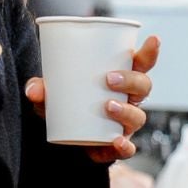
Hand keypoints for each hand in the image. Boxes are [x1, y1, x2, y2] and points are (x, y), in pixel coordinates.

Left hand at [24, 34, 160, 162]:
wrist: (63, 137)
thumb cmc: (66, 102)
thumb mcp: (52, 91)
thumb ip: (41, 87)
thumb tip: (34, 89)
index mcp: (121, 78)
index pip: (141, 63)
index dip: (150, 52)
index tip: (153, 39)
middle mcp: (129, 100)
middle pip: (144, 87)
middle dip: (131, 81)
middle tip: (109, 78)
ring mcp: (126, 123)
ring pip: (138, 116)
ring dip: (126, 111)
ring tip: (108, 106)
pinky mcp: (116, 145)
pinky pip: (128, 148)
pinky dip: (124, 146)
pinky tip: (117, 141)